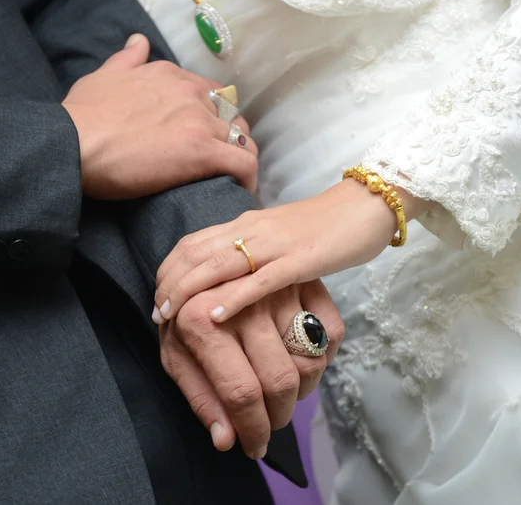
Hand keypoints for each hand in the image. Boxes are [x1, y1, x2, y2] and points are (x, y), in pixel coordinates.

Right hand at [62, 34, 257, 199]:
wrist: (74, 144)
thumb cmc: (82, 117)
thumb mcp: (103, 77)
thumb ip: (127, 59)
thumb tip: (139, 42)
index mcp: (170, 75)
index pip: (211, 93)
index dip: (215, 117)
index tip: (210, 137)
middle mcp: (190, 93)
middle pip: (231, 116)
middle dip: (231, 137)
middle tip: (222, 161)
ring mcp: (199, 121)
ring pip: (243, 139)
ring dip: (241, 158)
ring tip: (233, 178)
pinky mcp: (202, 151)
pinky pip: (244, 162)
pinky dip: (248, 176)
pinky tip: (242, 188)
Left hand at [154, 178, 434, 322]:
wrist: (365, 204)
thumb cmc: (322, 224)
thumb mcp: (277, 234)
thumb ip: (251, 248)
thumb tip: (226, 274)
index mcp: (245, 223)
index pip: (194, 242)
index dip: (170, 268)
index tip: (157, 293)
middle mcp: (252, 229)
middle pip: (197, 253)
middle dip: (170, 283)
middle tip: (155, 312)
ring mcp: (275, 244)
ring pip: (220, 264)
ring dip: (189, 290)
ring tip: (168, 316)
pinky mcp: (300, 260)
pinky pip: (261, 279)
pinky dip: (235, 297)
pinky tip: (216, 315)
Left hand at [159, 279, 343, 458]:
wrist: (201, 267)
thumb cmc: (185, 316)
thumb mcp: (176, 355)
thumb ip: (200, 397)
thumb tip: (226, 441)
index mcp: (202, 321)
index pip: (241, 392)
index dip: (254, 429)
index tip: (256, 447)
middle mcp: (244, 302)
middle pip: (282, 381)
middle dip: (279, 416)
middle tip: (270, 421)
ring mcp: (278, 288)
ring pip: (311, 360)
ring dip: (302, 390)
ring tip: (281, 391)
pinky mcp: (305, 281)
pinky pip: (333, 333)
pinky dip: (324, 357)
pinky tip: (301, 360)